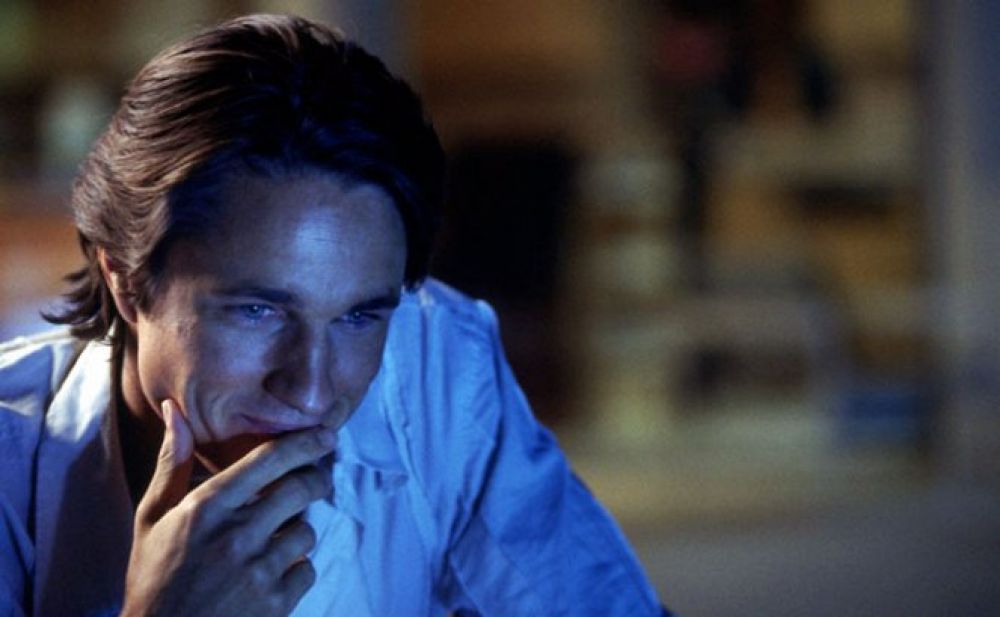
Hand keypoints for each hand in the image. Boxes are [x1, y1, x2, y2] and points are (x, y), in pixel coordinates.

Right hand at [121, 400, 336, 616]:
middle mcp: (236, 534)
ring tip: (272, 543)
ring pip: (306, 531)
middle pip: (301, 488)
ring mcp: (258, 571)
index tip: (325, 435)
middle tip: (317, 479)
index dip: (305, 442)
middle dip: (317, 478)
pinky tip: (270, 577)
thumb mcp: (152, 520)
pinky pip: (307, 570)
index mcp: (206, 508)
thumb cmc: (154, 580)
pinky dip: (295, 572)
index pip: (268, 459)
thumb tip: (176, 410)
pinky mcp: (276, 604)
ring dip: (297, 532)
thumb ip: (173, 463)